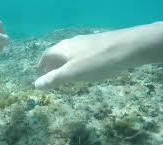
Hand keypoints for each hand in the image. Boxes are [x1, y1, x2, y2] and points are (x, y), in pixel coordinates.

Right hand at [35, 22, 162, 89]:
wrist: (127, 47)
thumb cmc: (96, 63)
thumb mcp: (72, 74)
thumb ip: (54, 79)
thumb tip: (35, 85)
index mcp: (62, 49)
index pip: (46, 56)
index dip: (41, 65)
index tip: (39, 73)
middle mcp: (72, 42)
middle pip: (57, 53)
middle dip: (52, 64)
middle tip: (51, 74)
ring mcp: (85, 41)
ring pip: (70, 52)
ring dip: (64, 62)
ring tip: (66, 73)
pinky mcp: (98, 43)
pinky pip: (81, 52)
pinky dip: (76, 61)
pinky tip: (85, 67)